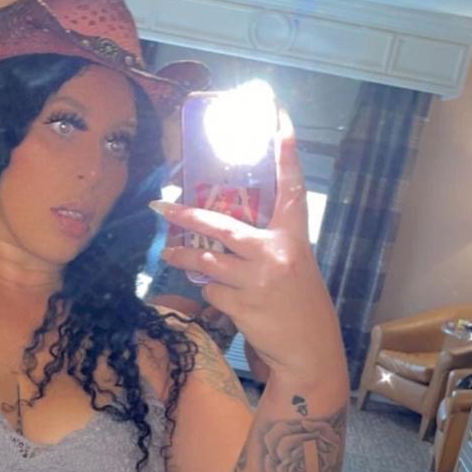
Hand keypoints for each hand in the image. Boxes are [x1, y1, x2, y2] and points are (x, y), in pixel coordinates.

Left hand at [152, 110, 344, 384]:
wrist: (309, 352)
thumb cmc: (301, 309)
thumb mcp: (293, 270)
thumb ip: (263, 252)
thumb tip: (216, 250)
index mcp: (295, 238)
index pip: (291, 186)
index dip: (286, 152)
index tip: (278, 118)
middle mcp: (276, 253)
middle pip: (223, 225)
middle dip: (187, 214)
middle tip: (162, 205)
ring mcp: (258, 280)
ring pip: (207, 261)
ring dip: (183, 256)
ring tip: (168, 251)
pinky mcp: (242, 305)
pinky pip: (212, 291)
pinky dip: (210, 292)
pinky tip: (218, 295)